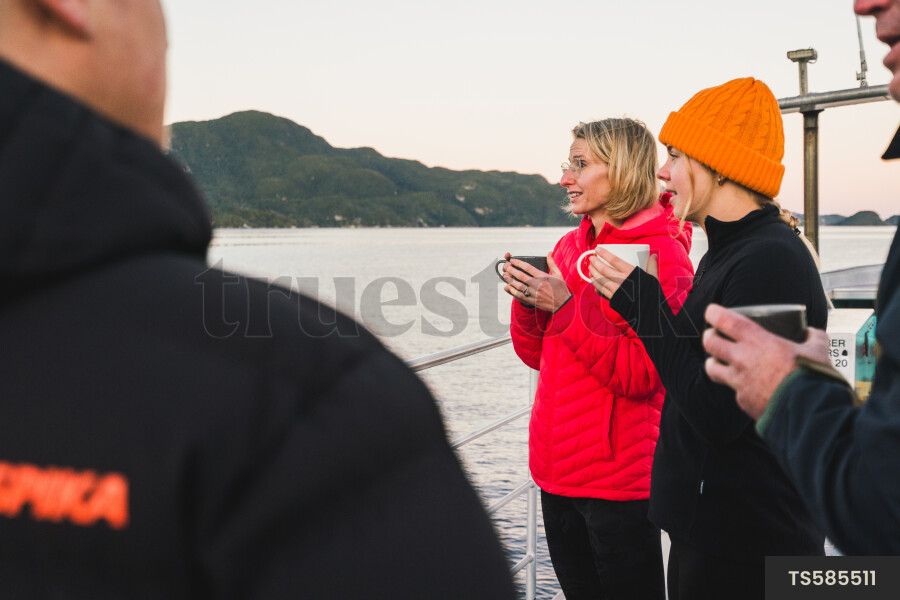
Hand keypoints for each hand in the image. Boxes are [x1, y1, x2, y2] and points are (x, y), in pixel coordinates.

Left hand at [501, 252, 571, 311]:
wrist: (563, 304)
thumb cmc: (561, 288)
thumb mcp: (558, 274)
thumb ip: (552, 263)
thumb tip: (549, 252)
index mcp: (543, 277)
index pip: (528, 267)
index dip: (518, 263)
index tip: (512, 260)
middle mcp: (538, 284)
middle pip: (521, 276)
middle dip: (511, 270)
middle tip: (505, 267)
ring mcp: (534, 293)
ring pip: (519, 286)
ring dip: (510, 280)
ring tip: (505, 276)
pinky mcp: (532, 301)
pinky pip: (520, 296)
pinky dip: (513, 291)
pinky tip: (508, 287)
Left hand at [588, 248, 657, 298]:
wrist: (649, 313)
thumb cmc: (652, 294)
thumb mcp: (653, 278)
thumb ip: (652, 266)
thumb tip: (653, 255)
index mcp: (631, 273)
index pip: (614, 260)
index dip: (604, 253)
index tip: (597, 248)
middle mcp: (622, 281)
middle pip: (604, 269)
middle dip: (595, 262)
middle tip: (591, 258)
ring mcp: (616, 290)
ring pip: (600, 279)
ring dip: (593, 272)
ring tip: (590, 267)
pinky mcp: (613, 299)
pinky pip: (601, 290)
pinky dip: (595, 284)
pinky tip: (593, 280)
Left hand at [702, 304, 829, 419]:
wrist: (809, 411)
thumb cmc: (812, 377)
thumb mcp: (817, 350)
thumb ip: (813, 337)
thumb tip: (811, 333)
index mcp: (758, 342)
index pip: (725, 321)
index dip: (714, 314)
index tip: (711, 312)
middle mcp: (742, 360)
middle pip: (710, 343)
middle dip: (708, 336)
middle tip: (712, 335)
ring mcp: (739, 382)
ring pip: (712, 368)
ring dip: (712, 362)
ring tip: (717, 361)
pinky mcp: (742, 401)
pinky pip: (734, 391)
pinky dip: (739, 388)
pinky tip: (748, 387)